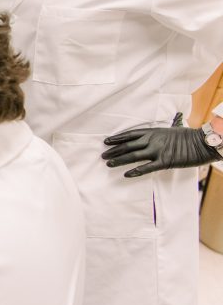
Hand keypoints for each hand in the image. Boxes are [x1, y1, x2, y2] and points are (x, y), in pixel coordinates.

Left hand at [102, 113, 218, 177]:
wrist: (201, 142)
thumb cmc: (186, 137)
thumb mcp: (168, 131)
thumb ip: (156, 135)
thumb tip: (147, 137)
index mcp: (153, 132)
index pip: (130, 134)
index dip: (117, 138)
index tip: (106, 141)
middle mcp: (152, 140)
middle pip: (128, 146)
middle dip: (114, 150)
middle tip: (103, 155)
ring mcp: (158, 151)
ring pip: (133, 156)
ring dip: (119, 160)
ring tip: (108, 163)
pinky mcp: (164, 162)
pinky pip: (147, 167)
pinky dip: (136, 171)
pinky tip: (126, 174)